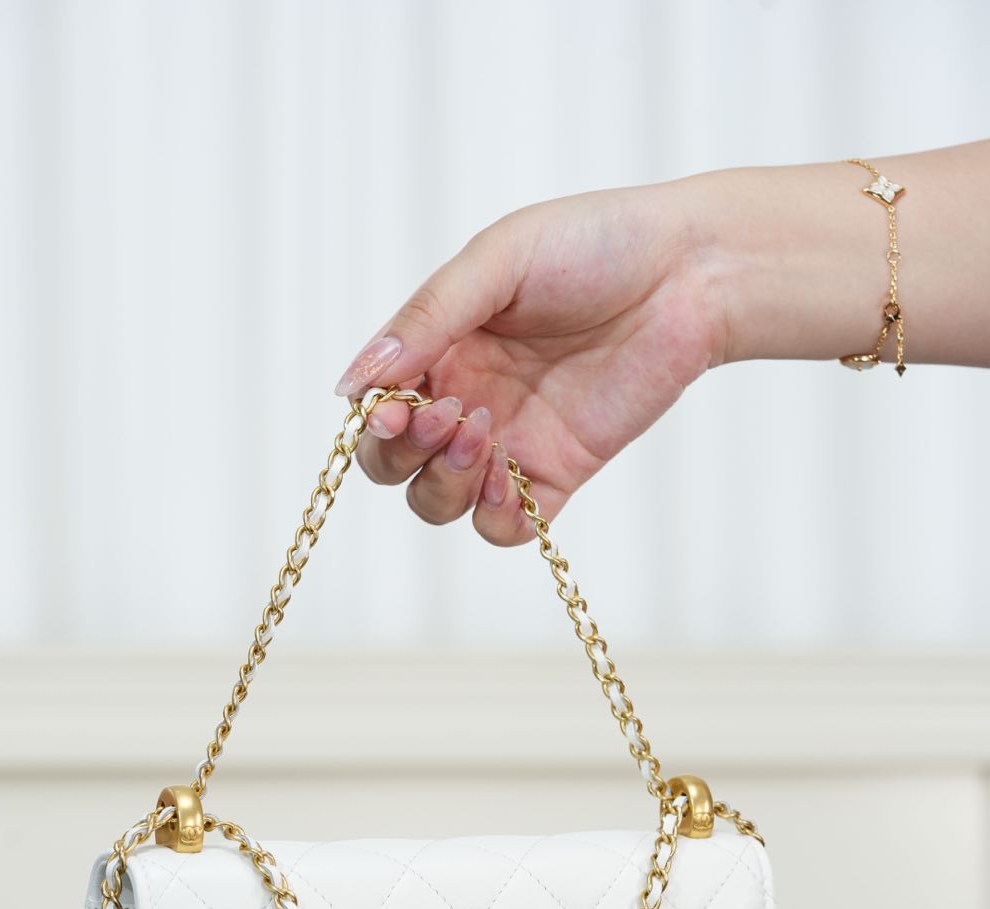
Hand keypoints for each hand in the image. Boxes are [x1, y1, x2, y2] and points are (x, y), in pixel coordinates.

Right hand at [333, 181, 724, 544]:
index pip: (377, 407)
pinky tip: (512, 480)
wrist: (691, 272)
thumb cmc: (596, 245)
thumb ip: (426, 319)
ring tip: (485, 433)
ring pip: (439, 503)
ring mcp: (509, 442)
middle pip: (394, 467)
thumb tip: (354, 382)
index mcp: (441, 347)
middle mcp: (465, 398)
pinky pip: (504, 527)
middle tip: (450, 418)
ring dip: (443, 484)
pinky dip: (494, 517)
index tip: (394, 410)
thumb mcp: (498, 262)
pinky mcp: (557, 474)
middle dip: (402, 456)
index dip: (374, 422)